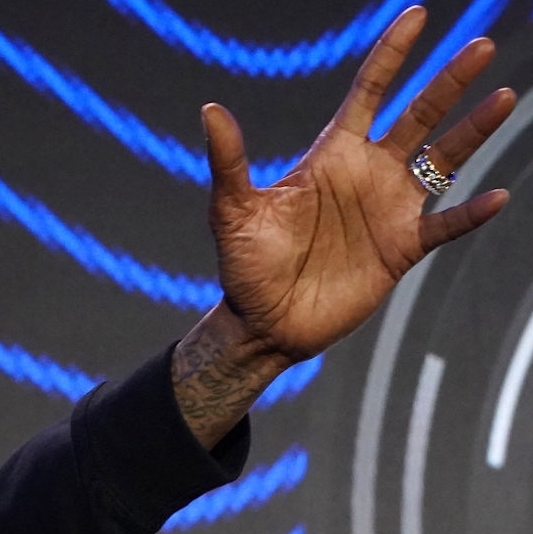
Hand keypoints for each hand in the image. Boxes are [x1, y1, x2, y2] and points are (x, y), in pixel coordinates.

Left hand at [208, 6, 512, 363]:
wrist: (264, 323)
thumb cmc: (244, 266)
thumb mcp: (232, 211)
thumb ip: (228, 162)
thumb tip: (210, 110)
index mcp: (330, 156)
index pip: (368, 92)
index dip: (391, 54)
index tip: (415, 15)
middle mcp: (367, 173)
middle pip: (418, 115)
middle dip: (448, 81)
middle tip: (482, 45)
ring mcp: (389, 208)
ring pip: (443, 159)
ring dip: (473, 130)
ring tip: (504, 97)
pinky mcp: (402, 247)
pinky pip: (446, 224)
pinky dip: (471, 212)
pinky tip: (496, 196)